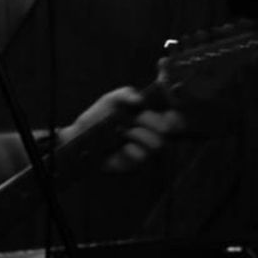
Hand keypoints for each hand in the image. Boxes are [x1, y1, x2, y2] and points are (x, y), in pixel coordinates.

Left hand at [64, 86, 185, 172]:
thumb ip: (126, 94)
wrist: (81, 137)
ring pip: (158, 142)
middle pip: (169, 129)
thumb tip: (139, 100)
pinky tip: (122, 146)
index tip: (169, 112)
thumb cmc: (98, 117)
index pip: (174, 118)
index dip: (176, 116)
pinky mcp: (134, 163)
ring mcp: (144, 149)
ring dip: (140, 134)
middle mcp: (150, 133)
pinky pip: (141, 155)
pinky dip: (131, 148)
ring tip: (125, 132)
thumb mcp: (111, 100)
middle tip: (137, 119)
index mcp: (149, 117)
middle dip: (153, 121)